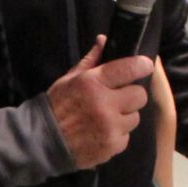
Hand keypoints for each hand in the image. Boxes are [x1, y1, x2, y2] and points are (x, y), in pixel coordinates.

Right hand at [48, 38, 153, 169]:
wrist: (43, 141)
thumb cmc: (56, 106)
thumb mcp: (69, 79)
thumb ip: (91, 61)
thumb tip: (104, 40)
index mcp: (93, 83)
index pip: (130, 68)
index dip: (142, 66)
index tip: (144, 66)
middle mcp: (105, 104)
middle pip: (140, 95)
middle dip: (131, 95)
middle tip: (117, 98)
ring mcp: (110, 127)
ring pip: (135, 117)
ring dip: (124, 116)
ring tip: (107, 118)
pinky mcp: (112, 146)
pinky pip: (126, 136)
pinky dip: (117, 135)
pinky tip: (102, 133)